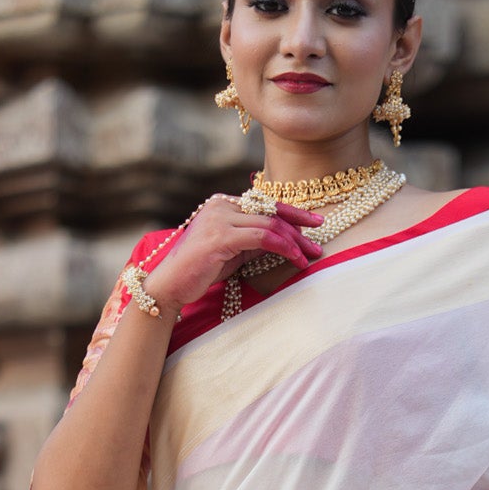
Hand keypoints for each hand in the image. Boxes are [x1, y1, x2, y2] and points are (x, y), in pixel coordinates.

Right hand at [146, 195, 324, 312]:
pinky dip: (283, 247)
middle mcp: (221, 205)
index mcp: (223, 204)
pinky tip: (295, 258)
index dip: (293, 213)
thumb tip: (284, 239)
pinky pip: (262, 237)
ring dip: (295, 241)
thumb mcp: (233, 251)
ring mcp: (220, 218)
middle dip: (299, 230)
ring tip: (311, 256)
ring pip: (270, 223)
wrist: (170, 285)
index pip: (265, 204)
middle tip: (318, 246)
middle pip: (271, 212)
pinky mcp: (221, 236)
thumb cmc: (200, 271)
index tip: (315, 223)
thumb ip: (254, 241)